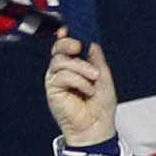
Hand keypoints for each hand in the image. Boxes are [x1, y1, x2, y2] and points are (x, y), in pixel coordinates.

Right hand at [44, 34, 118, 149]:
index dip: (66, 36)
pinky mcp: (52, 90)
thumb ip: (95, 57)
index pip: (66, 45)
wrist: (97, 126)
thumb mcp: (103, 75)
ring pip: (61, 61)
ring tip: (93, 80)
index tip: (69, 30)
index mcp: (76, 65)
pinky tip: (87, 91)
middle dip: (68, 44)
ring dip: (81, 68)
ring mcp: (57, 79)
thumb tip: (90, 41)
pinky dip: (78, 81)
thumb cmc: (100, 105)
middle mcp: (64, 70)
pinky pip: (62, 76)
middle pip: (58, 48)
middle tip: (78, 48)